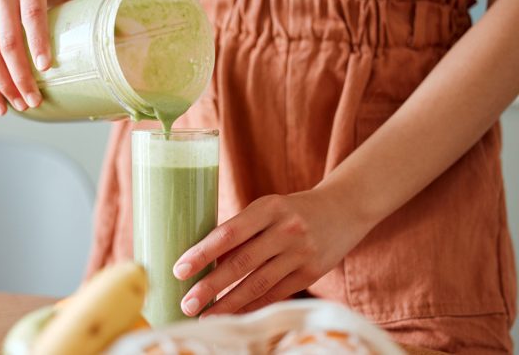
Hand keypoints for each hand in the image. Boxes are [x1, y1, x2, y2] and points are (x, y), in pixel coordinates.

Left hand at [173, 189, 372, 316]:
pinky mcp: (312, 273)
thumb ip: (242, 230)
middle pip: (241, 263)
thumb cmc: (292, 210)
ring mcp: (301, 253)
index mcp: (269, 207)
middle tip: (187, 303)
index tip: (180, 270)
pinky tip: (234, 316)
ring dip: (229, 304)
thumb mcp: (268, 208)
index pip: (229, 233)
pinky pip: (276, 294)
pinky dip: (253, 307)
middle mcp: (286, 229)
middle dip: (210, 286)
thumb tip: (206, 261)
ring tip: (206, 316)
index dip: (202, 254)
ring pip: (258, 284)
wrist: (344, 209)